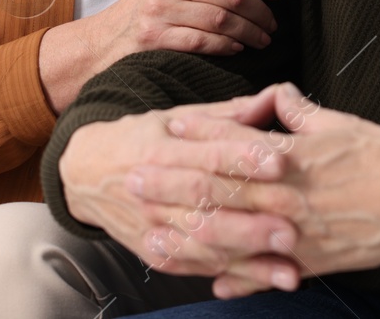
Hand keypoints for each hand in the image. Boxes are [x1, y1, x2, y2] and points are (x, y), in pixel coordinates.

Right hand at [39, 0, 281, 110]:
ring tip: (262, 39)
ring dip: (249, 32)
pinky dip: (225, 46)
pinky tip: (238, 48)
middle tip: (273, 23)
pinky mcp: (156, 39)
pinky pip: (202, 42)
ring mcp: (161, 11)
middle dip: (260, 11)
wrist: (107, 37)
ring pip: (221, 20)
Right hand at [58, 106, 302, 287]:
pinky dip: (228, 276)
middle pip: (206, 202)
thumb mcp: (175, 116)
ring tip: (287, 260)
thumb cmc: (140, 140)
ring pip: (202, 242)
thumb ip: (225, 115)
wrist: (84, 175)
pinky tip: (261, 280)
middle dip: (252, 212)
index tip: (281, 161)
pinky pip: (193, 267)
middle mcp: (153, 189)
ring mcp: (151, 225)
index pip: (206, 154)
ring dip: (247, 254)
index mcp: (161, 148)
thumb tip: (271, 100)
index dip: (243, 157)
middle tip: (294, 217)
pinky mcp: (153, 253)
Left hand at [148, 84, 379, 296]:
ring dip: (187, 234)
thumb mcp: (338, 123)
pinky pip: (267, 272)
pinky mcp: (310, 261)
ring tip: (152, 233)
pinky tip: (210, 282)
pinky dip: (238, 278)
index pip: (230, 144)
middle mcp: (284, 196)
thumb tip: (277, 96)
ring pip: (231, 236)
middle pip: (216, 190)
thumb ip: (300, 113)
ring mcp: (294, 232)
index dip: (193, 137)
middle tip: (131, 180)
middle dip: (170, 185)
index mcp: (289, 157)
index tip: (162, 130)